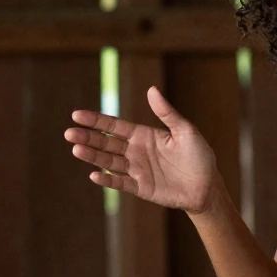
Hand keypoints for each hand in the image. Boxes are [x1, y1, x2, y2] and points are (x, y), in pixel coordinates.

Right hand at [64, 86, 223, 214]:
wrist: (207, 186)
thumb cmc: (199, 156)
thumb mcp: (185, 130)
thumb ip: (167, 112)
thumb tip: (151, 89)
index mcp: (143, 135)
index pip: (114, 126)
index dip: (96, 121)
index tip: (77, 115)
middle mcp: (135, 151)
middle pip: (106, 143)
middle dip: (88, 137)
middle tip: (69, 133)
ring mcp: (136, 170)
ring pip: (109, 161)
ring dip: (92, 156)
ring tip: (76, 149)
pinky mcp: (140, 187)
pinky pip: (120, 182)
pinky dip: (107, 180)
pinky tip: (94, 174)